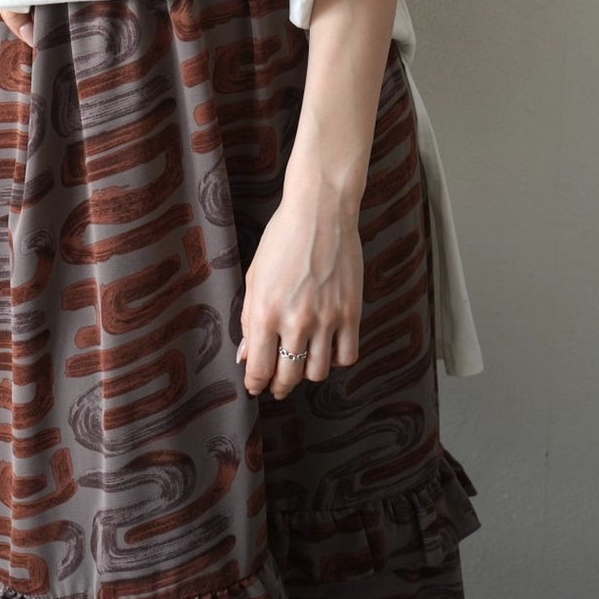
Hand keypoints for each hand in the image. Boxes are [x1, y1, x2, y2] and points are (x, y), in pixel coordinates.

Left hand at [236, 192, 363, 399]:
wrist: (321, 212)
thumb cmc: (282, 239)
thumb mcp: (255, 276)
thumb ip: (249, 320)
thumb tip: (247, 355)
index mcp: (266, 312)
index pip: (259, 368)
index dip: (256, 384)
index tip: (256, 386)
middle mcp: (296, 321)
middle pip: (288, 377)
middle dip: (280, 385)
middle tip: (278, 383)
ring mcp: (326, 319)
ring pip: (318, 373)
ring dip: (307, 373)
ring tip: (302, 362)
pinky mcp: (351, 313)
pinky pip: (346, 356)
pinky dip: (336, 359)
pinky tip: (328, 348)